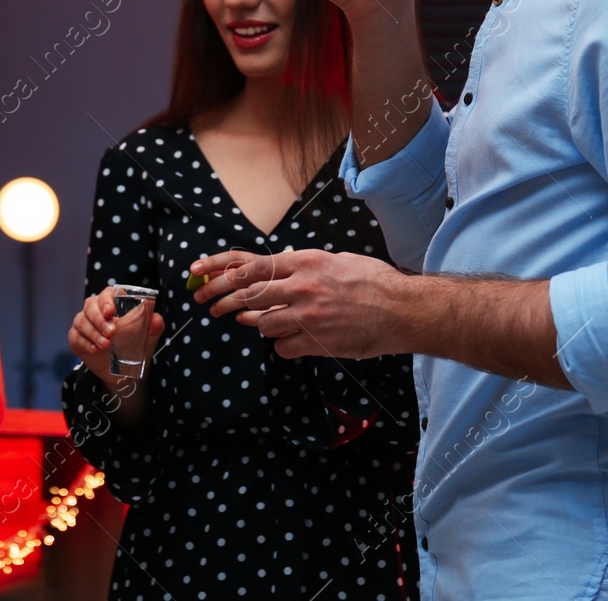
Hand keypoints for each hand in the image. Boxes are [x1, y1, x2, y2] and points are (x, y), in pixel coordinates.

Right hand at [67, 285, 166, 384]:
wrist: (124, 371)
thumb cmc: (135, 346)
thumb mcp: (147, 338)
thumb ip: (154, 327)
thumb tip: (156, 318)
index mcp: (113, 304)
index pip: (107, 294)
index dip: (106, 300)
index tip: (111, 311)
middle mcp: (95, 310)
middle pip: (90, 305)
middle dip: (99, 318)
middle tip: (111, 332)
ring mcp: (84, 323)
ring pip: (81, 320)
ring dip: (93, 332)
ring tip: (105, 344)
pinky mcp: (76, 338)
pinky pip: (75, 336)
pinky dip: (85, 343)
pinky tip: (95, 349)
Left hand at [191, 248, 406, 358]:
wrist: (402, 311)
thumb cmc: (374, 282)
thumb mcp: (338, 260)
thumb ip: (307, 266)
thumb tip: (283, 268)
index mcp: (307, 262)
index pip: (254, 266)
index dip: (225, 273)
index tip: (205, 277)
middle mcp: (303, 286)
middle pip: (249, 295)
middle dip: (224, 301)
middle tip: (211, 307)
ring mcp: (308, 315)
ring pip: (262, 323)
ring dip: (260, 324)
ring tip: (266, 322)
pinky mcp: (316, 342)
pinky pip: (282, 346)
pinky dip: (283, 344)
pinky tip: (292, 340)